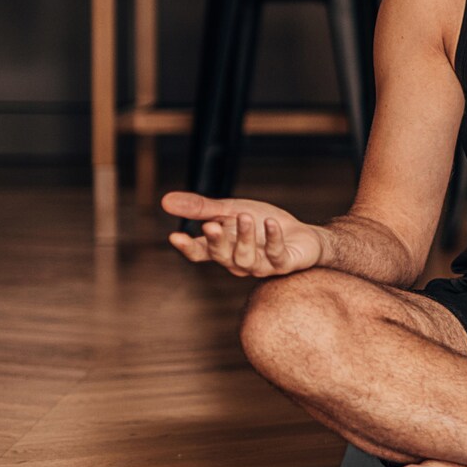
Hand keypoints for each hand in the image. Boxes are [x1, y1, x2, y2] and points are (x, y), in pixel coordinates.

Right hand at [161, 191, 322, 276]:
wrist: (302, 236)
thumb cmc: (263, 224)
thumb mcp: (231, 210)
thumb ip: (202, 208)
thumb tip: (165, 201)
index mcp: (223, 249)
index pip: (200, 253)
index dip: (188, 247)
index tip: (174, 236)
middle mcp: (238, 261)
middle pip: (222, 256)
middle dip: (216, 241)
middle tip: (211, 225)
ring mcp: (261, 266)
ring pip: (246, 258)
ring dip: (245, 237)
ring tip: (245, 216)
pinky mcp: (283, 264)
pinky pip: (276, 255)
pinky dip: (272, 238)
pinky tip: (271, 223)